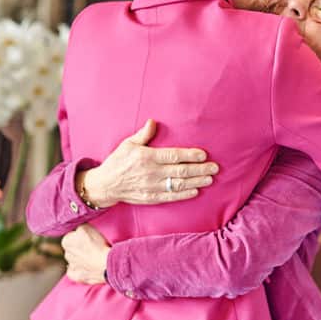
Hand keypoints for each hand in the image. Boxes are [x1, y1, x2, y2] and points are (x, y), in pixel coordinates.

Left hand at [62, 224, 110, 284]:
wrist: (106, 263)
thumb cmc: (97, 244)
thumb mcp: (87, 227)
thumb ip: (79, 229)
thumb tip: (77, 231)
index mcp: (66, 242)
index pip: (71, 236)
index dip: (80, 237)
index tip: (88, 238)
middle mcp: (66, 255)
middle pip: (72, 249)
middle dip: (80, 248)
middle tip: (92, 247)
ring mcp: (72, 267)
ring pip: (74, 261)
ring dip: (81, 259)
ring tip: (93, 258)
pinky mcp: (78, 277)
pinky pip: (75, 273)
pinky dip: (80, 271)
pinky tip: (87, 268)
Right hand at [80, 119, 217, 206]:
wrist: (105, 185)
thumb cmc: (117, 162)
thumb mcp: (127, 144)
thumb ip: (143, 134)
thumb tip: (153, 122)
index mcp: (147, 157)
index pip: (173, 156)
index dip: (190, 156)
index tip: (203, 155)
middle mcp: (151, 172)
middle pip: (180, 171)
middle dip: (199, 169)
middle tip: (214, 167)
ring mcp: (151, 186)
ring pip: (178, 184)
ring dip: (196, 182)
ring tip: (209, 179)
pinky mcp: (151, 198)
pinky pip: (171, 196)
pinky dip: (184, 194)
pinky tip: (195, 191)